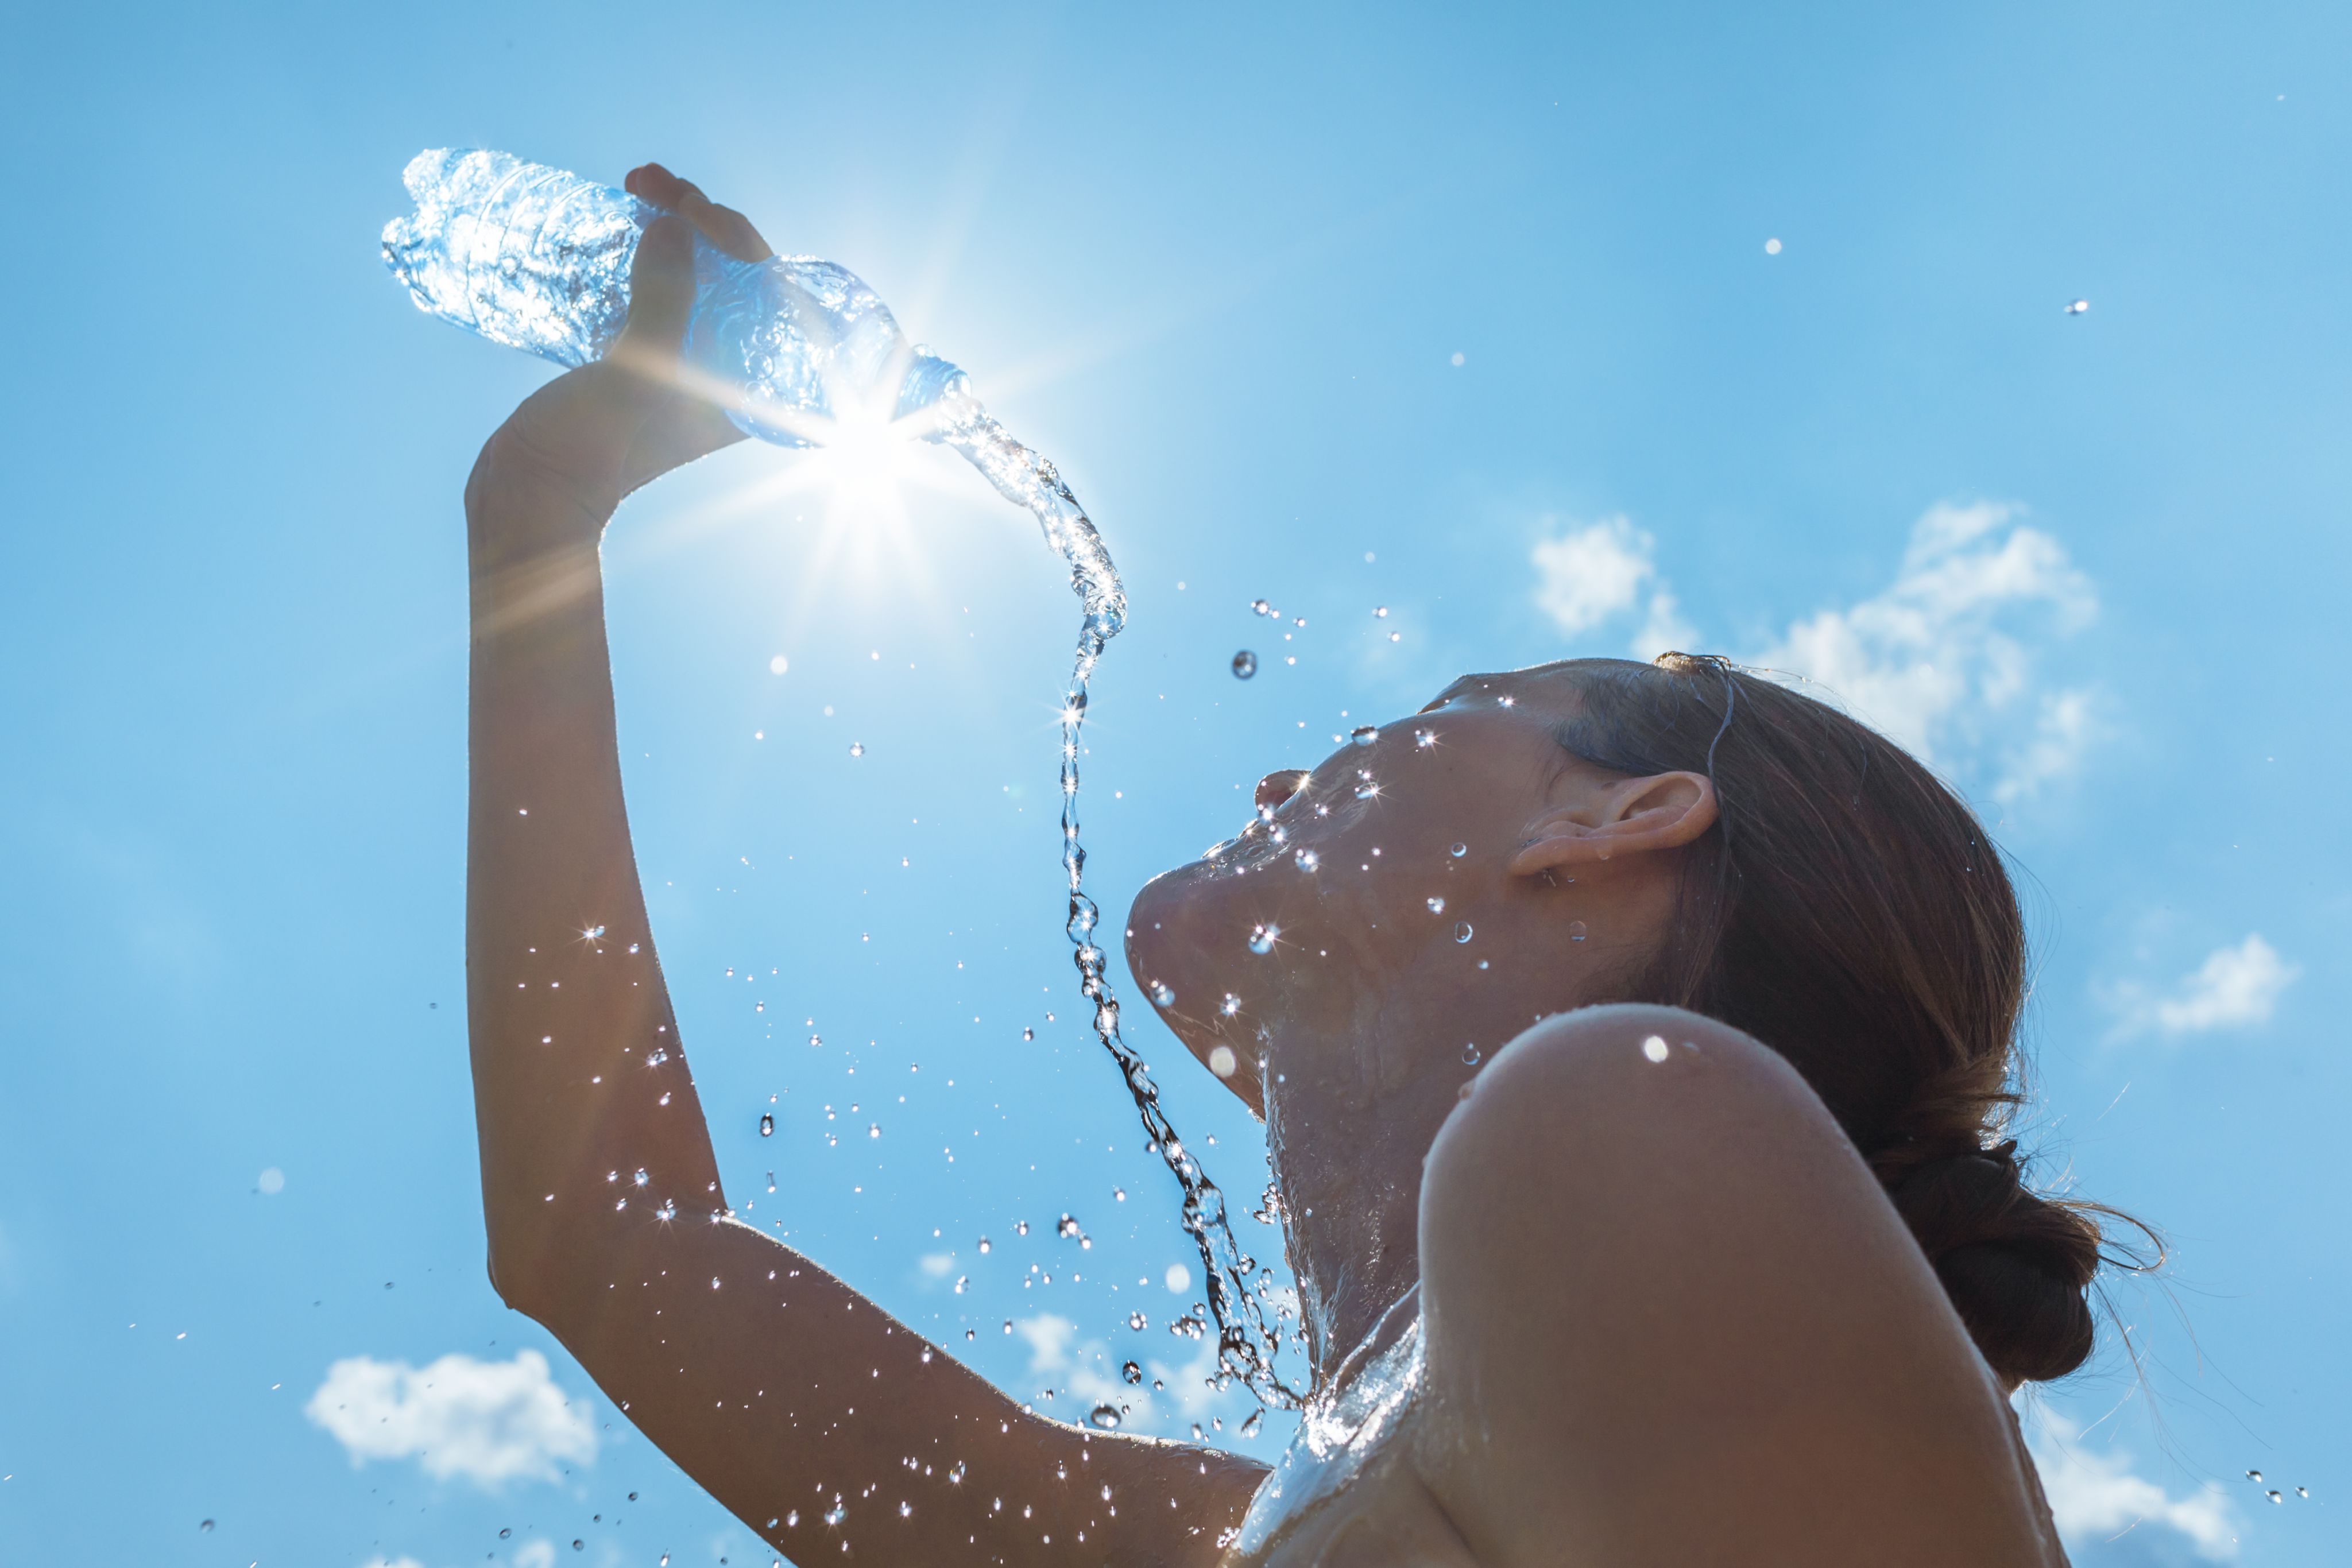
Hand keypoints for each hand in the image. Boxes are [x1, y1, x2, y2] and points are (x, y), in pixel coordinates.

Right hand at [470, 164, 776, 524]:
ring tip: (636, 182)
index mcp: (747, 388)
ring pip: (698, 275)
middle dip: (704, 220)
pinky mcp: (640, 353)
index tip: (693, 208)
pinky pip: (659, 286)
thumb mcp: (632, 380)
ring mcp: (683, 360)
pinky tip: (623, 217)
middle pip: (738, 277)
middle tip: (653, 181)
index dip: (743, 241)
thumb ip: (663, 307)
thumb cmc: (588, 455)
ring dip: (674, 224)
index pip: (776, 298)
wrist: (529, 495)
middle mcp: (726, 372)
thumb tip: (676, 227)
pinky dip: (646, 248)